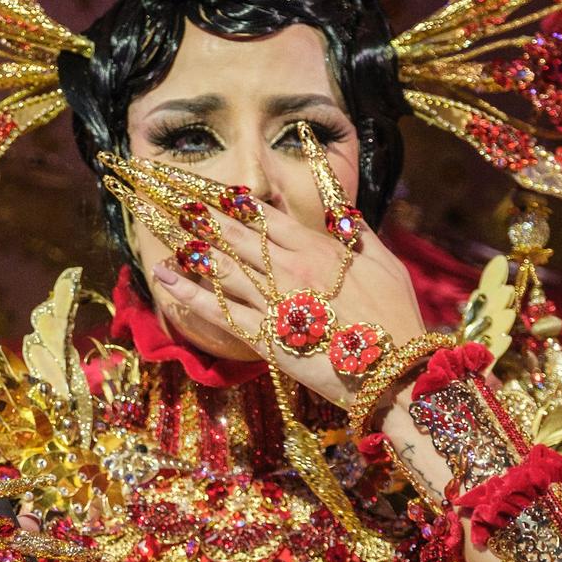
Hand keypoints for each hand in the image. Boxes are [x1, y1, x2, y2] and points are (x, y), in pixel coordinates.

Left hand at [149, 193, 426, 409]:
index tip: (215, 192)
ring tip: (166, 234)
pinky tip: (165, 279)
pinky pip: (219, 312)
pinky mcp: (264, 337)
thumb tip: (342, 208)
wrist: (395, 370)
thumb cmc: (396, 317)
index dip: (237, 203)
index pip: (267, 217)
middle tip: (178, 205)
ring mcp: (274, 303)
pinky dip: (189, 294)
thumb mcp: (384, 264)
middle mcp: (289, 269)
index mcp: (318, 249)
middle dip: (205, 218)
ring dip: (191, 250)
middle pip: (237, 236)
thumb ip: (358, 233)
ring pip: (222, 269)